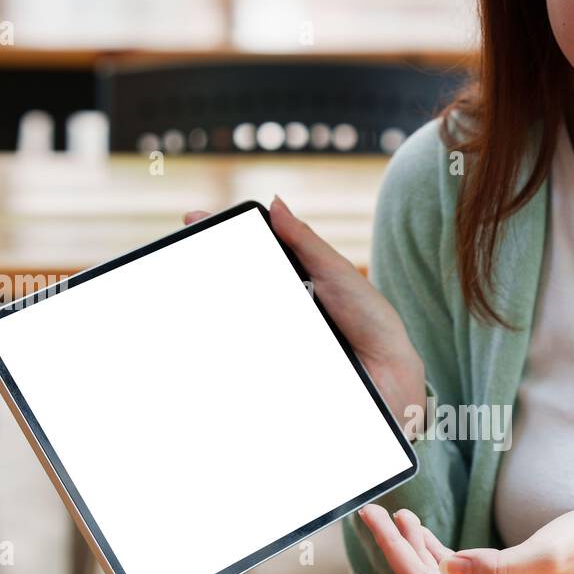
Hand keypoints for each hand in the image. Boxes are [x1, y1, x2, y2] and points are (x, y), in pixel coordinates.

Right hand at [183, 197, 424, 428]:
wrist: (388, 372)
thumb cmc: (370, 317)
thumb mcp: (336, 273)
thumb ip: (305, 241)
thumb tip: (276, 202)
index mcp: (292, 278)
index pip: (249, 254)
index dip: (219, 239)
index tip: (192, 219)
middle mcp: (282, 304)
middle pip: (236, 287)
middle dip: (206, 272)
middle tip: (185, 257)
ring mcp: (279, 335)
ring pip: (236, 324)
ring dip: (212, 315)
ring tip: (189, 300)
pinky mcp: (279, 364)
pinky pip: (249, 359)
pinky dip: (229, 353)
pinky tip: (208, 343)